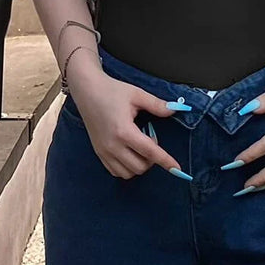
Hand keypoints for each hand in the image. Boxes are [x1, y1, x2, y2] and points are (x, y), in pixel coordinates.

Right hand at [70, 69, 187, 180]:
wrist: (87, 90)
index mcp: (124, 131)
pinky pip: (115, 172)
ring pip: (128, 173)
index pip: (150, 152)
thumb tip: (175, 111)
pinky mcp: (98, 153)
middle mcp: (113, 145)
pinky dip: (127, 168)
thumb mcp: (136, 94)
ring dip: (139, 165)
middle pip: (140, 167)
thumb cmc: (111, 90)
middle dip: (152, 159)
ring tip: (140, 146)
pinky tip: (129, 153)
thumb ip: (157, 105)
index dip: (165, 161)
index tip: (177, 169)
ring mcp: (104, 151)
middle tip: (151, 139)